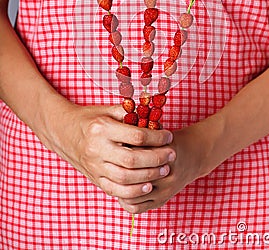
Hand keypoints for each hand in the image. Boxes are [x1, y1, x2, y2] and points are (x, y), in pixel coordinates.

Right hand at [41, 100, 174, 199]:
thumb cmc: (90, 119)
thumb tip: (152, 114)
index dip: (157, 137)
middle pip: (132, 159)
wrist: (64, 133)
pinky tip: (147, 185)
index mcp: (102, 128)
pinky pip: (115, 190)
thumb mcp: (107, 109)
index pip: (136, 135)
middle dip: (156, 158)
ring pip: (125, 178)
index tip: (169, 136)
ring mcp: (94, 166)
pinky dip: (133, 191)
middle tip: (171, 154)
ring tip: (164, 169)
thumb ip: (129, 112)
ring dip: (149, 176)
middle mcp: (97, 149)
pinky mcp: (95, 179)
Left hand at [118, 122, 214, 213]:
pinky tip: (121, 189)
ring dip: (120, 187)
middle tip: (107, 161)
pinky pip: (136, 207)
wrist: (191, 156)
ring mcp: (165, 190)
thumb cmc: (168, 140)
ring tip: (111, 176)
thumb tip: (115, 129)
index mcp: (167, 151)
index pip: (137, 155)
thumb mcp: (157, 130)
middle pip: (134, 175)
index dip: (122, 151)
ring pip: (132, 194)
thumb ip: (139, 128)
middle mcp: (167, 173)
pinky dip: (125, 200)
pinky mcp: (161, 201)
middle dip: (118, 169)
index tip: (112, 146)